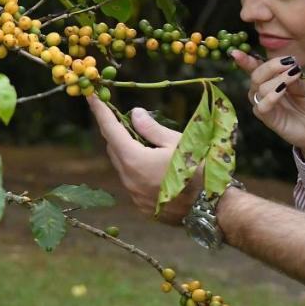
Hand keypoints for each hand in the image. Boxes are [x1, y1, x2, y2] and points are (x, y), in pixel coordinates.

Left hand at [87, 95, 196, 224]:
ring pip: (123, 167)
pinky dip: (137, 171)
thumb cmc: (198, 170)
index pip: (110, 129)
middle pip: (114, 149)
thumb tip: (134, 114)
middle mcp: (128, 179)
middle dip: (117, 132)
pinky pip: (133, 183)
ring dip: (128, 152)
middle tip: (125, 118)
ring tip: (146, 143)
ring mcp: (134, 196)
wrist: (213, 209)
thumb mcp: (176, 142)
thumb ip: (151, 128)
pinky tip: (155, 168)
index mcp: (134, 160)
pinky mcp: (142, 207)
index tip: (91, 96)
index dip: (100, 111)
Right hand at [229, 50, 304, 162]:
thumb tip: (286, 68)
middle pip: (256, 75)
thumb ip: (295, 78)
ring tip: (294, 76)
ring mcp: (264, 104)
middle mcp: (263, 91)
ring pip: (259, 88)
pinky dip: (271, 96)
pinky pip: (262, 106)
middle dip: (271, 66)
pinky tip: (282, 91)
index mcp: (271, 79)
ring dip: (276, 79)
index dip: (245, 60)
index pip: (254, 68)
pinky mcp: (268, 119)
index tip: (236, 52)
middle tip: (290, 63)